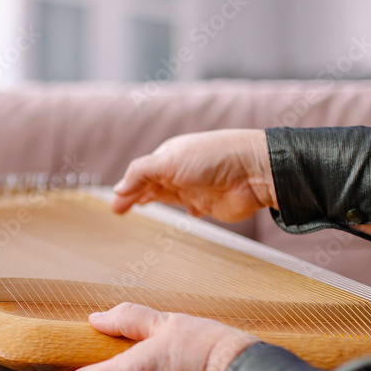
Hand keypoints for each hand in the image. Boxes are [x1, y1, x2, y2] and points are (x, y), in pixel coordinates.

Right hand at [112, 129, 277, 220]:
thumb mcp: (168, 161)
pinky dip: (186, 212)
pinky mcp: (209, 203)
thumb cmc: (214, 158)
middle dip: (135, 195)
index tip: (115, 205)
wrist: (255, 172)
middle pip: (151, 185)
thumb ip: (140, 174)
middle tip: (119, 209)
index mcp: (169, 156)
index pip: (140, 173)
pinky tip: (185, 214)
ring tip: (141, 206)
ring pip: (169, 196)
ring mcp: (194, 187)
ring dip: (156, 200)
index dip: (126, 188)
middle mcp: (180, 171)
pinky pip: (192, 209)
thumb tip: (118, 189)